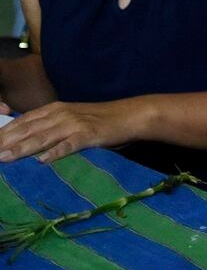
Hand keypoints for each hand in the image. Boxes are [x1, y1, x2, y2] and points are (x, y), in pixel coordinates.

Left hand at [0, 100, 139, 162]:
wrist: (130, 115)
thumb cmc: (101, 119)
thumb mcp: (72, 117)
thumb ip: (52, 125)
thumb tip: (28, 138)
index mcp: (56, 109)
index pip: (24, 120)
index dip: (5, 132)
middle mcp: (62, 114)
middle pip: (29, 129)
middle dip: (7, 141)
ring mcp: (75, 124)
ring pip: (43, 137)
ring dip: (22, 148)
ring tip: (4, 158)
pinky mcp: (89, 135)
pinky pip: (68, 145)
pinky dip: (54, 153)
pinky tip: (42, 161)